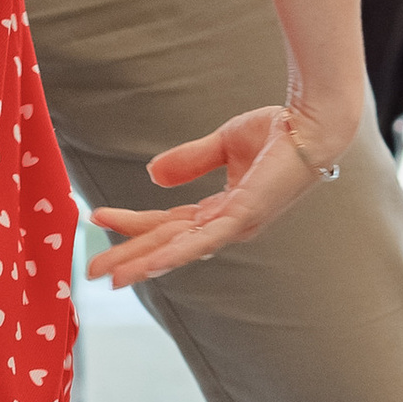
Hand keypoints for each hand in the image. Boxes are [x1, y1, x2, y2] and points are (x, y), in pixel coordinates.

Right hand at [86, 103, 347, 292]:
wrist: (310, 123)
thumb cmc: (278, 131)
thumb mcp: (222, 143)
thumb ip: (188, 160)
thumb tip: (152, 176)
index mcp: (223, 210)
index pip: (169, 223)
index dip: (134, 224)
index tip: (99, 217)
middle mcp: (228, 225)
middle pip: (167, 244)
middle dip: (129, 257)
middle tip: (92, 271)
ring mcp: (236, 225)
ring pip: (180, 250)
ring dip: (143, 265)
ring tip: (112, 279)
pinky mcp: (244, 217)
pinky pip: (203, 240)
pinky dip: (175, 254)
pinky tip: (150, 265)